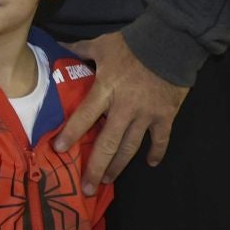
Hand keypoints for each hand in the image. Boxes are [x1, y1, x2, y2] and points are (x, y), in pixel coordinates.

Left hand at [52, 32, 189, 194]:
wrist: (172, 42)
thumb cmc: (133, 43)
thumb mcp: (102, 44)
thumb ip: (79, 49)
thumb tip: (58, 44)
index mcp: (106, 89)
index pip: (84, 116)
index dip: (71, 134)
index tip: (58, 150)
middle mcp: (125, 107)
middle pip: (108, 143)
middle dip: (96, 167)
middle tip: (87, 188)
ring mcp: (147, 115)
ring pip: (131, 147)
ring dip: (119, 166)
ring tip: (108, 180)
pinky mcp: (166, 116)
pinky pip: (161, 140)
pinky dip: (156, 152)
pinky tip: (151, 163)